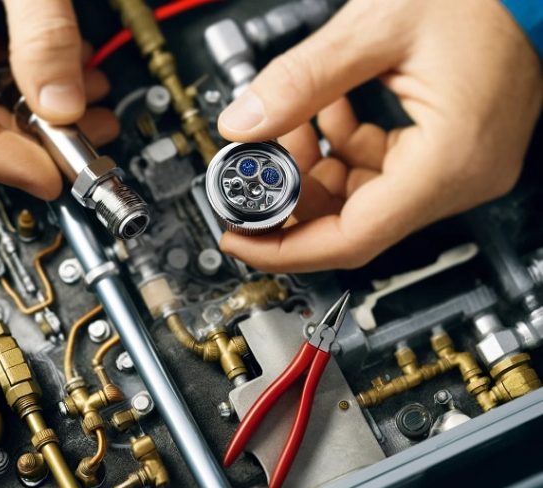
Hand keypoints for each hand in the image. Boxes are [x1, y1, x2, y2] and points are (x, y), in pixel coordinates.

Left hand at [217, 0, 541, 271]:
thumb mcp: (377, 26)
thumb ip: (302, 78)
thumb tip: (243, 122)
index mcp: (451, 159)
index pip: (354, 238)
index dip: (285, 246)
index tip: (239, 238)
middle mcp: (462, 176)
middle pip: (354, 222)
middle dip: (292, 197)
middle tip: (249, 169)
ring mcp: (459, 166)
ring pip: (364, 198)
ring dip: (314, 168)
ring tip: (282, 126)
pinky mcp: (451, 150)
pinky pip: (382, 171)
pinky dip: (342, 150)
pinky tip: (322, 115)